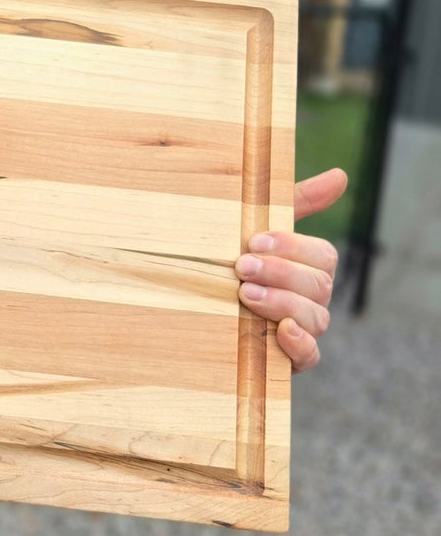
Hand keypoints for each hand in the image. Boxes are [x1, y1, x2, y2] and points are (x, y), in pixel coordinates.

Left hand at [234, 167, 346, 372]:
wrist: (195, 314)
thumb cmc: (234, 264)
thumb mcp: (257, 231)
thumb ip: (296, 203)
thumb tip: (341, 176)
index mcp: (307, 267)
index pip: (322, 255)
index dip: (292, 247)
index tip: (254, 242)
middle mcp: (312, 298)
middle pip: (319, 284)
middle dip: (280, 273)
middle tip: (241, 268)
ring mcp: (304, 330)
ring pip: (315, 316)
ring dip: (281, 303)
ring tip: (245, 295)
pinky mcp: (291, 360)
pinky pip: (310, 355)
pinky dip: (299, 344)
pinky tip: (282, 331)